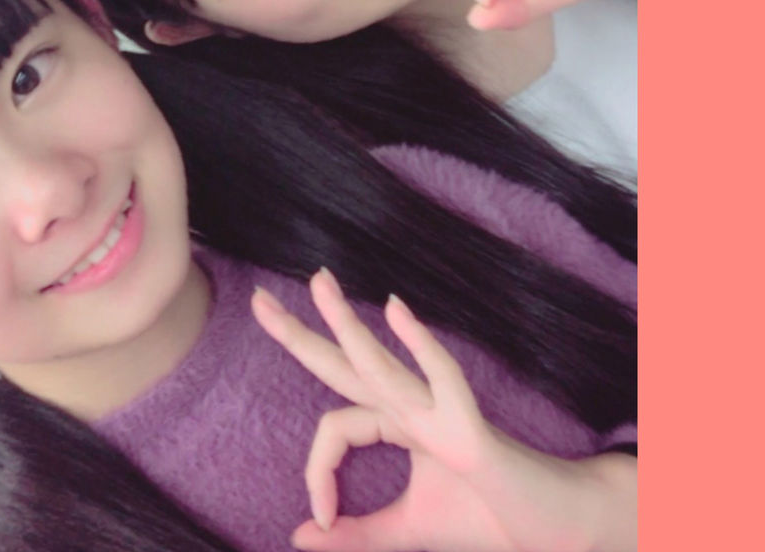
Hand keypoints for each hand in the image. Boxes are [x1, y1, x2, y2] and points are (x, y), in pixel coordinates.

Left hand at [252, 269, 633, 551]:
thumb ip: (357, 534)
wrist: (549, 530)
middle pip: (343, 364)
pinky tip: (396, 308)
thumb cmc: (486, 516)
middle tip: (258, 300)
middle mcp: (410, 407)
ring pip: (381, 363)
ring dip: (346, 324)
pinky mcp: (469, 428)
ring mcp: (439, 411)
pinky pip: (443, 379)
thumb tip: (298, 536)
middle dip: (300, 333)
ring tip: (317, 281)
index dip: (317, 474)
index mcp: (395, 423)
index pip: (335, 426)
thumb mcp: (408, 531)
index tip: (320, 518)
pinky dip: (421, 346)